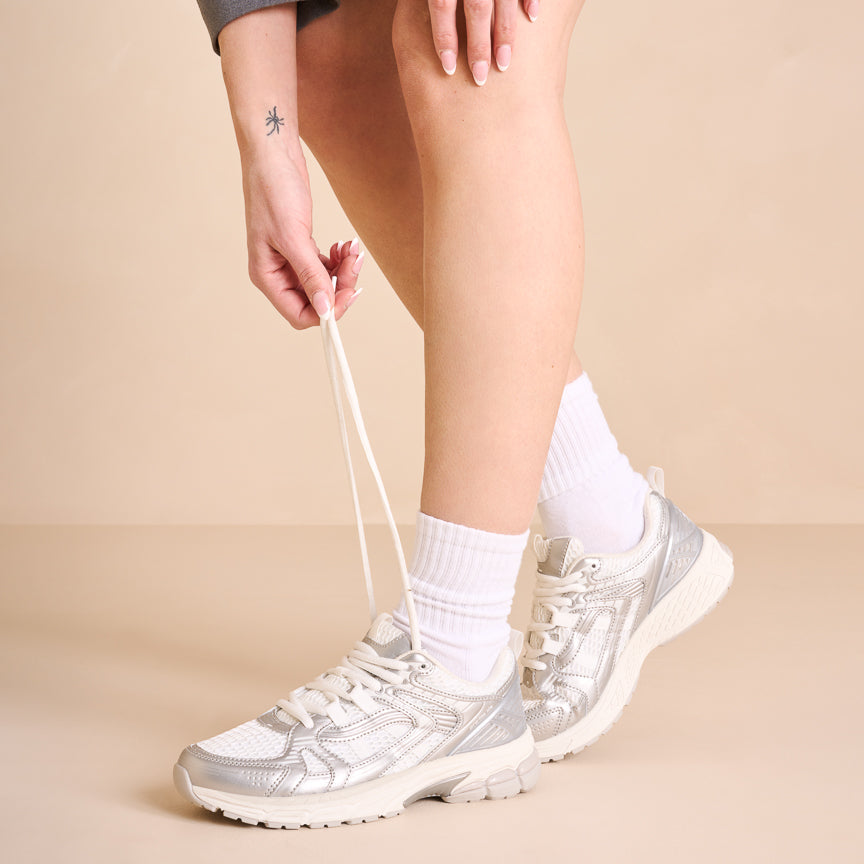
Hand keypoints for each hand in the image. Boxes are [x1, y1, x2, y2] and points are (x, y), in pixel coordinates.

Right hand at [242, 147, 363, 328]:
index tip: (350, 293)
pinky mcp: (301, 247)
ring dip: (343, 271)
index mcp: (266, 277)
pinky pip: (325, 266)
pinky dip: (338, 259)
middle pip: (316, 300)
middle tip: (356, 264)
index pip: (299, 314)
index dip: (327, 310)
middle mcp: (276, 273)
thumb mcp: (292, 236)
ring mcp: (289, 260)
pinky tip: (344, 244)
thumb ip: (309, 275)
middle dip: (340, 286)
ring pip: (324, 283)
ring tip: (352, 249)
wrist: (274, 152)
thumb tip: (325, 310)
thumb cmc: (273, 189)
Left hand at [429, 0, 538, 84]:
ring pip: (504, 0)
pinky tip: (532, 18)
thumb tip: (407, 6)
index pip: (442, 5)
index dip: (444, 38)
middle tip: (479, 78)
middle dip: (479, 45)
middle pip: (476, 8)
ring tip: (504, 63)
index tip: (448, 69)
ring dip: (505, 34)